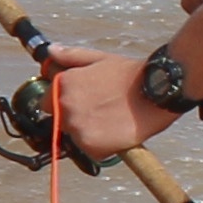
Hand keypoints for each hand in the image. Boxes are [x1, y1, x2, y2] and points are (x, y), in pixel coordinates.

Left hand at [38, 42, 176, 165]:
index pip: (46, 102)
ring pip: (76, 136)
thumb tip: (51, 51)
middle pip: (61, 121)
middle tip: (102, 110)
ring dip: (89, 132)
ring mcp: (76, 128)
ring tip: (112, 119)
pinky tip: (117, 132)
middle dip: (77, 118)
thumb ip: (70, 56)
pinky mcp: (91, 146)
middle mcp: (64, 107)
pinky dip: (102, 146)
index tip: (82, 102)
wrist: (156, 92)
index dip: (64, 103)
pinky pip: (91, 151)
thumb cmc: (130, 74)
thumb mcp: (98, 59)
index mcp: (62, 85)